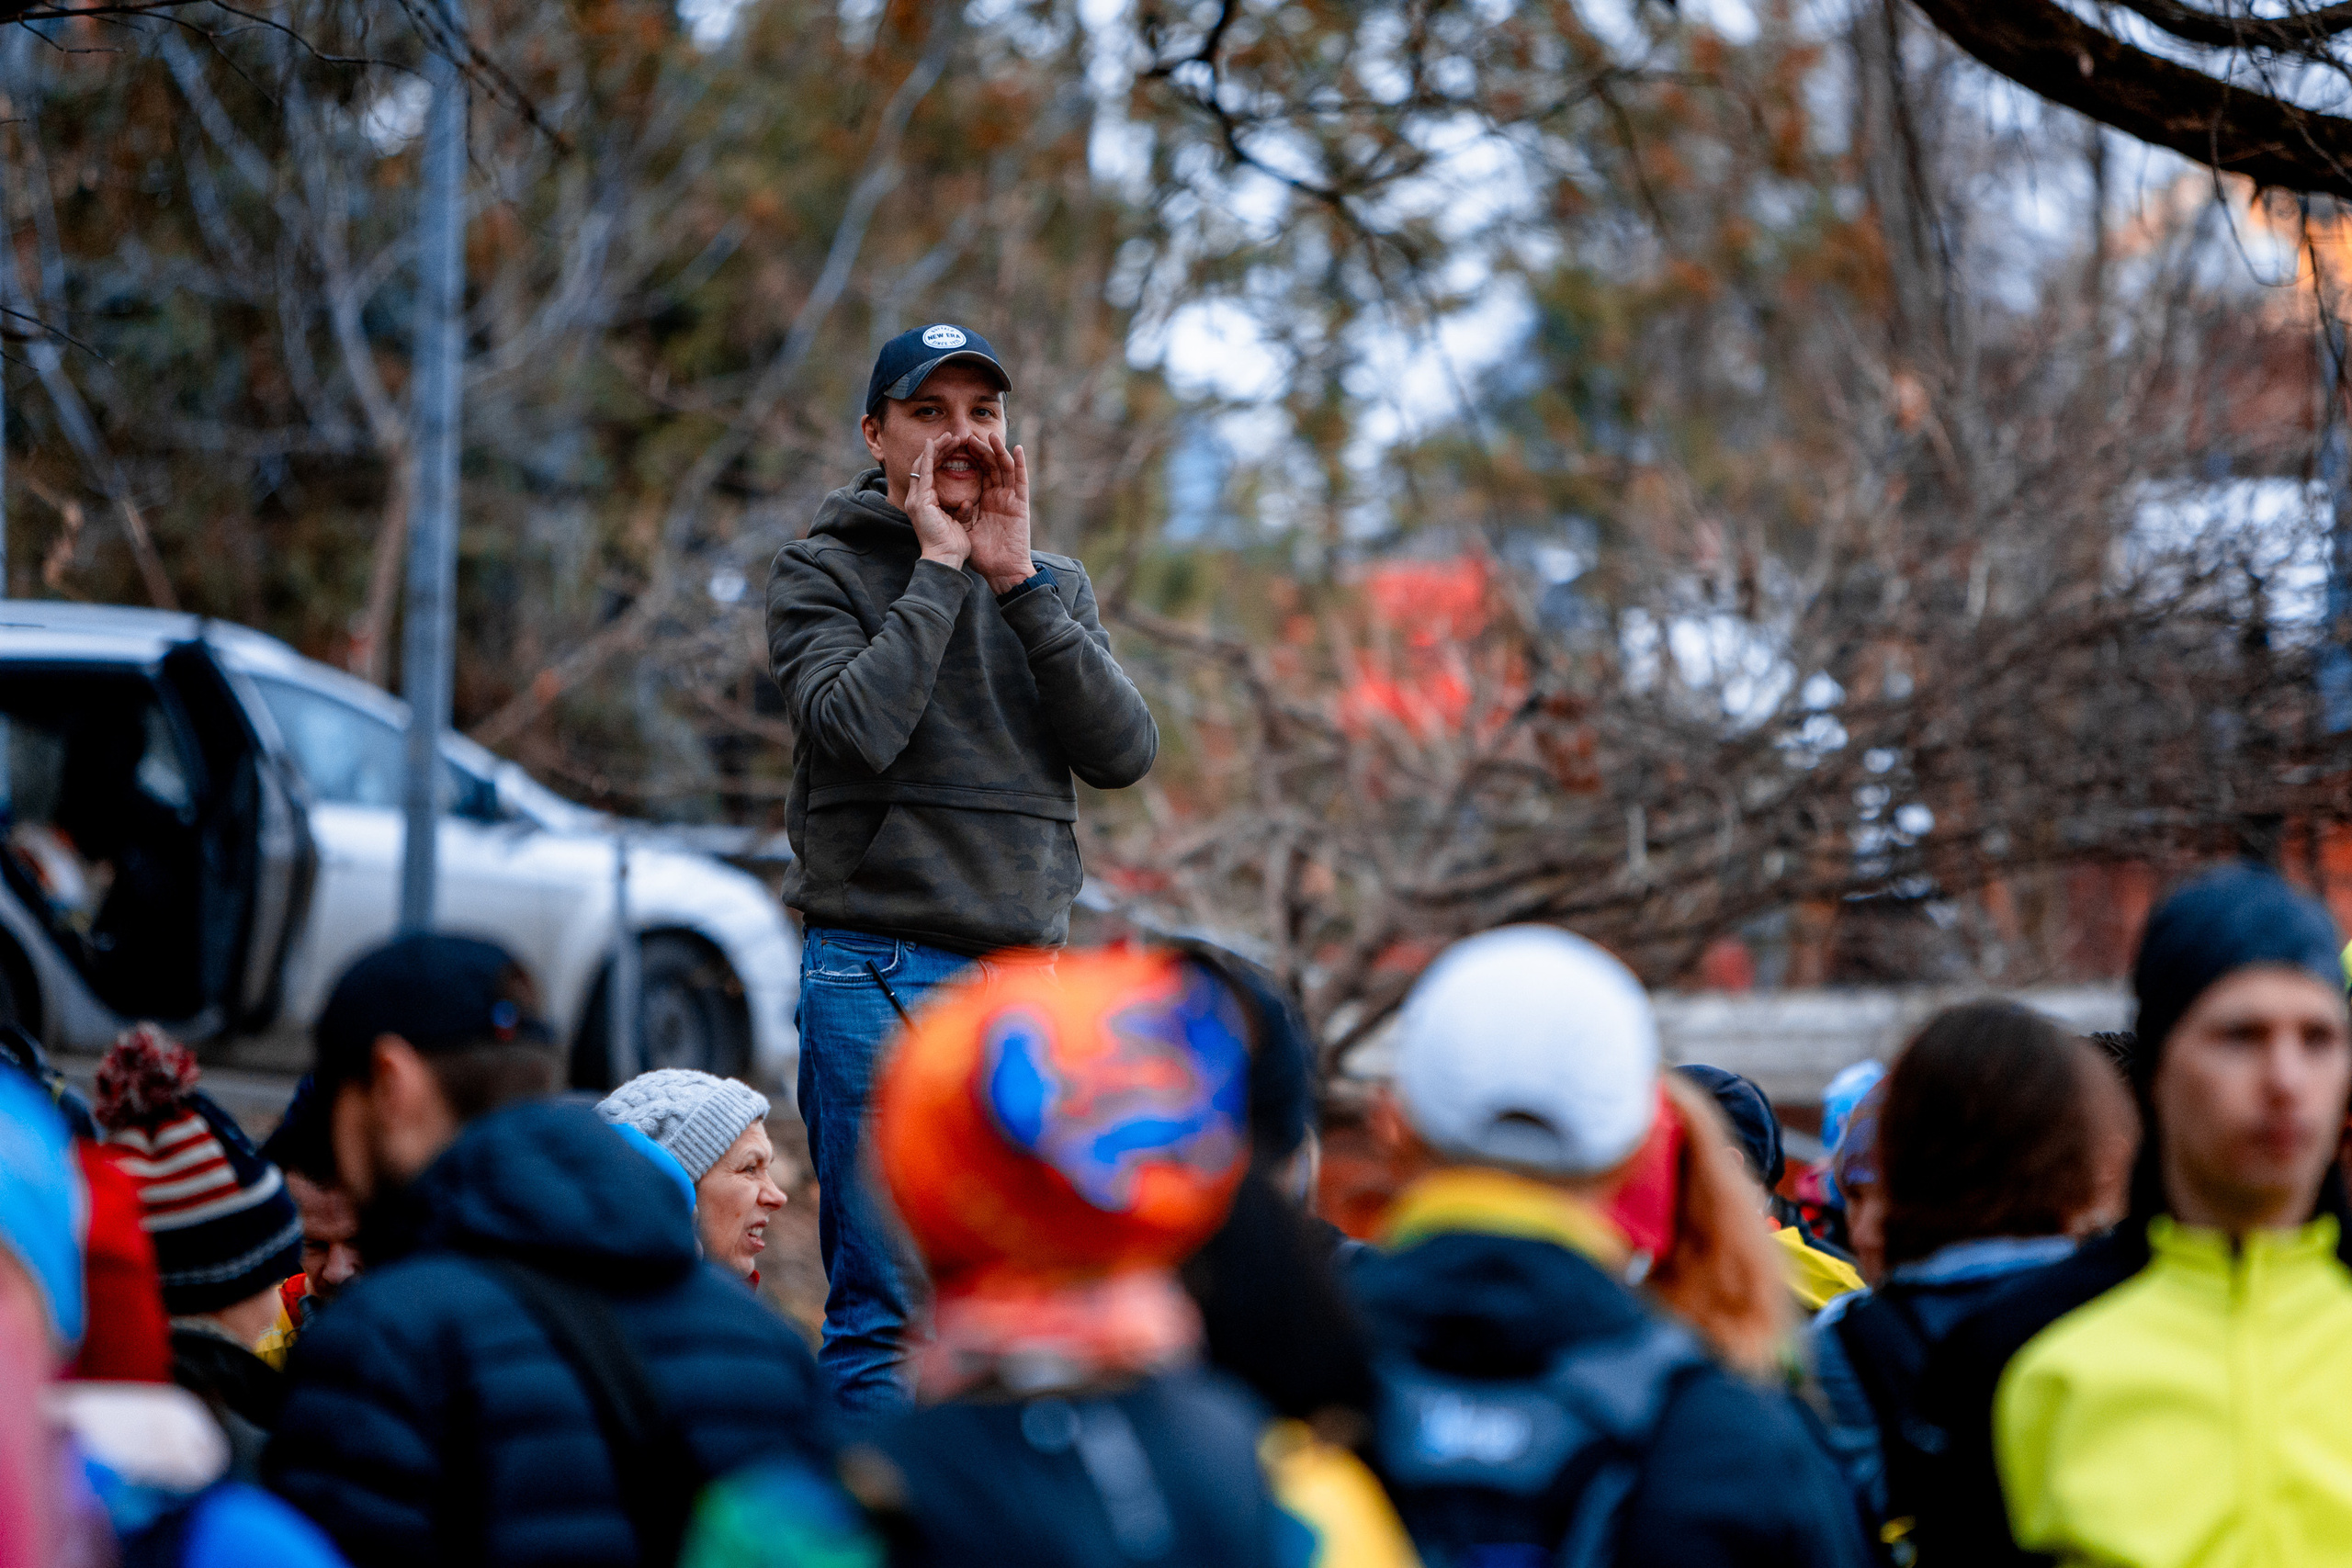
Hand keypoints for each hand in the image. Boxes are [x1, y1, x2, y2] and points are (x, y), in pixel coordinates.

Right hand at [905, 436, 970, 572]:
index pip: (931, 473)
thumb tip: (966, 503)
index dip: (942, 459)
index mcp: (926, 504)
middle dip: (939, 449)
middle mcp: (917, 499)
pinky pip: (923, 472)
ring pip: (923, 464)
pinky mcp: (920, 500)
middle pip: (925, 465)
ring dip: (936, 449)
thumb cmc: (953, 545)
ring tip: (949, 436)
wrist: (946, 559)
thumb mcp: (958, 522)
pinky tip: (934, 444)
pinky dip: (928, 456)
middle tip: (953, 436)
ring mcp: (916, 499)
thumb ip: (959, 510)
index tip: (955, 448)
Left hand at [962, 432, 1034, 594]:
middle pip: (990, 466)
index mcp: (984, 500)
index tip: (955, 445)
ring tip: (990, 435)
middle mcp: (998, 496)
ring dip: (998, 451)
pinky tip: (1016, 448)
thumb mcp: (966, 527)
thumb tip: (953, 498)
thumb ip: (961, 511)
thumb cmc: (983, 554)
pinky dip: (1020, 464)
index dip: (968, 458)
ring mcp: (1010, 498)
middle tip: (967, 436)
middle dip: (979, 450)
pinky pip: (1021, 480)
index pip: (977, 472)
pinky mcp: (1021, 504)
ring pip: (1004, 468)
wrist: (1000, 571)